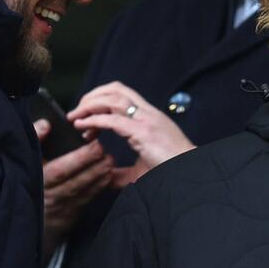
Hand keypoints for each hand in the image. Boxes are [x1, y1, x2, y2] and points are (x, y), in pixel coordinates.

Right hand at [34, 120, 112, 254]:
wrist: (23, 207)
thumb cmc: (26, 174)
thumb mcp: (24, 155)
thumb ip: (34, 137)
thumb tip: (47, 124)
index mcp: (37, 179)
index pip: (59, 170)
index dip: (79, 159)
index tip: (95, 145)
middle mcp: (48, 196)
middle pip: (74, 183)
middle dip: (94, 169)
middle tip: (108, 155)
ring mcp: (59, 208)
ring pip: (82, 194)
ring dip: (98, 179)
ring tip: (110, 164)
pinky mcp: (67, 216)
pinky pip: (85, 202)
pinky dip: (98, 190)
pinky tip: (107, 178)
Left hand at [68, 81, 194, 184]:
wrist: (193, 173)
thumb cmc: (173, 171)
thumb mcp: (143, 168)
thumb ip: (123, 172)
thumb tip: (107, 178)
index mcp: (151, 117)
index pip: (123, 93)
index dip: (101, 98)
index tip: (87, 117)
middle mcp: (149, 114)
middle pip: (116, 89)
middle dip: (92, 96)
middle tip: (77, 112)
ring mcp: (147, 121)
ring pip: (112, 99)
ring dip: (89, 106)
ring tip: (75, 118)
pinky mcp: (143, 133)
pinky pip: (113, 120)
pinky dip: (94, 120)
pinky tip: (82, 127)